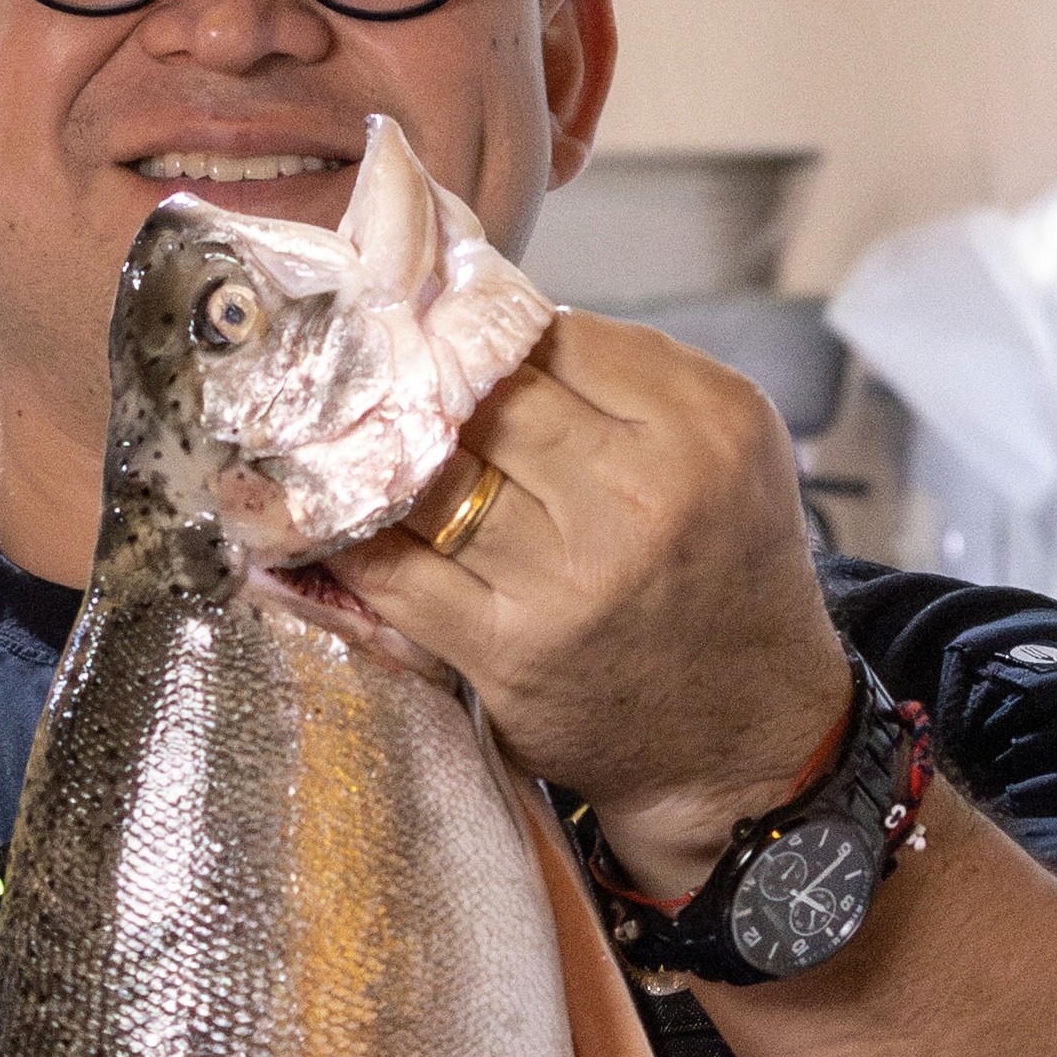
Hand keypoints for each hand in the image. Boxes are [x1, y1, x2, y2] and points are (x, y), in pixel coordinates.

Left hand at [335, 310, 851, 898]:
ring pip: (436, 475)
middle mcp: (646, 497)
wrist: (744, 736)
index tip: (439, 326)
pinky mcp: (511, 649)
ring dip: (371, 450)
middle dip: (424, 381)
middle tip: (370, 367)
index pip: (557, 338)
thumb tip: (484, 320)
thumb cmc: (721, 574)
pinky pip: (397, 570)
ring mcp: (574, 579)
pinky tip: (313, 512)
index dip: (484, 328)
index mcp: (704, 427)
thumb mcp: (722, 452)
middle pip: (491, 399)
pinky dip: (345, 536)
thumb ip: (627, 380)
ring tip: (330, 427)